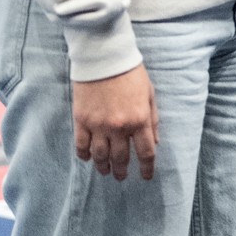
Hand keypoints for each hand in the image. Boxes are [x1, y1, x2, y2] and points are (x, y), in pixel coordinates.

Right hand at [73, 64, 157, 181]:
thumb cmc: (131, 74)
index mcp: (139, 120)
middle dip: (123, 171)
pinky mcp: (81, 121)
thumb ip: (153, 120)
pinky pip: (81, 146)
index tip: (146, 177)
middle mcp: (119, 127)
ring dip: (104, 167)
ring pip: (100, 156)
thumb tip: (155, 142)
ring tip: (106, 171)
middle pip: (121, 158)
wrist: (105, 58)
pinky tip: (88, 158)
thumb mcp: (150, 95)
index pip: (145, 152)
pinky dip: (84, 155)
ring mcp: (98, 125)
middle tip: (122, 176)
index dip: (147, 168)